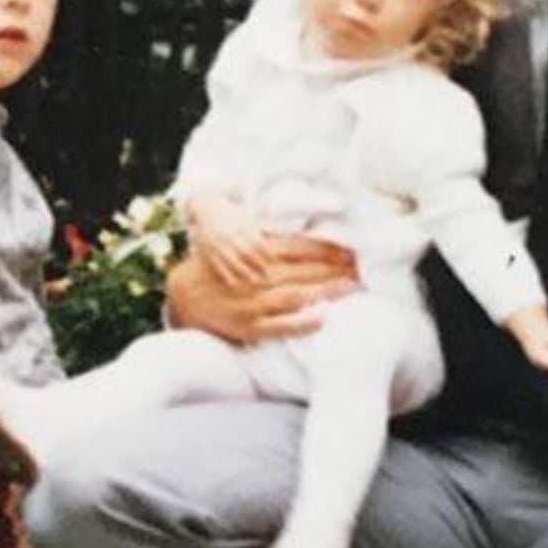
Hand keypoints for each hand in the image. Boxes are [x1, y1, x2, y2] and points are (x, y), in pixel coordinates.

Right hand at [166, 232, 357, 343]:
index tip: (353, 248)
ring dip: (326, 291)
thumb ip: (269, 232)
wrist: (184, 294)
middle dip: (336, 268)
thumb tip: (303, 220)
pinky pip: (279, 326)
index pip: (299, 247)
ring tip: (352, 286)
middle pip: (303, 271)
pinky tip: (324, 318)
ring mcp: (252, 304)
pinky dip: (301, 323)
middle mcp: (255, 277)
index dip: (328, 248)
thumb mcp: (238, 238)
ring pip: (296, 296)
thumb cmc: (218, 262)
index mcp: (254, 251)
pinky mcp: (249, 327)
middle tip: (364, 267)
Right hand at [187, 194, 276, 289]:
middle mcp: (231, 235)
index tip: (274, 264)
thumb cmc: (235, 216)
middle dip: (258, 265)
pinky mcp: (208, 250)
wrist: (208, 208)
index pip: (257, 242)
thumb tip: (293, 232)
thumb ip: (269, 228)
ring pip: (232, 260)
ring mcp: (219, 243)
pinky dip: (227, 275)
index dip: (266, 254)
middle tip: (268, 279)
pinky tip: (235, 285)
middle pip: (246, 252)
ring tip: (255, 283)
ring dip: (244, 272)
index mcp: (242, 226)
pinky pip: (217, 265)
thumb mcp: (251, 219)